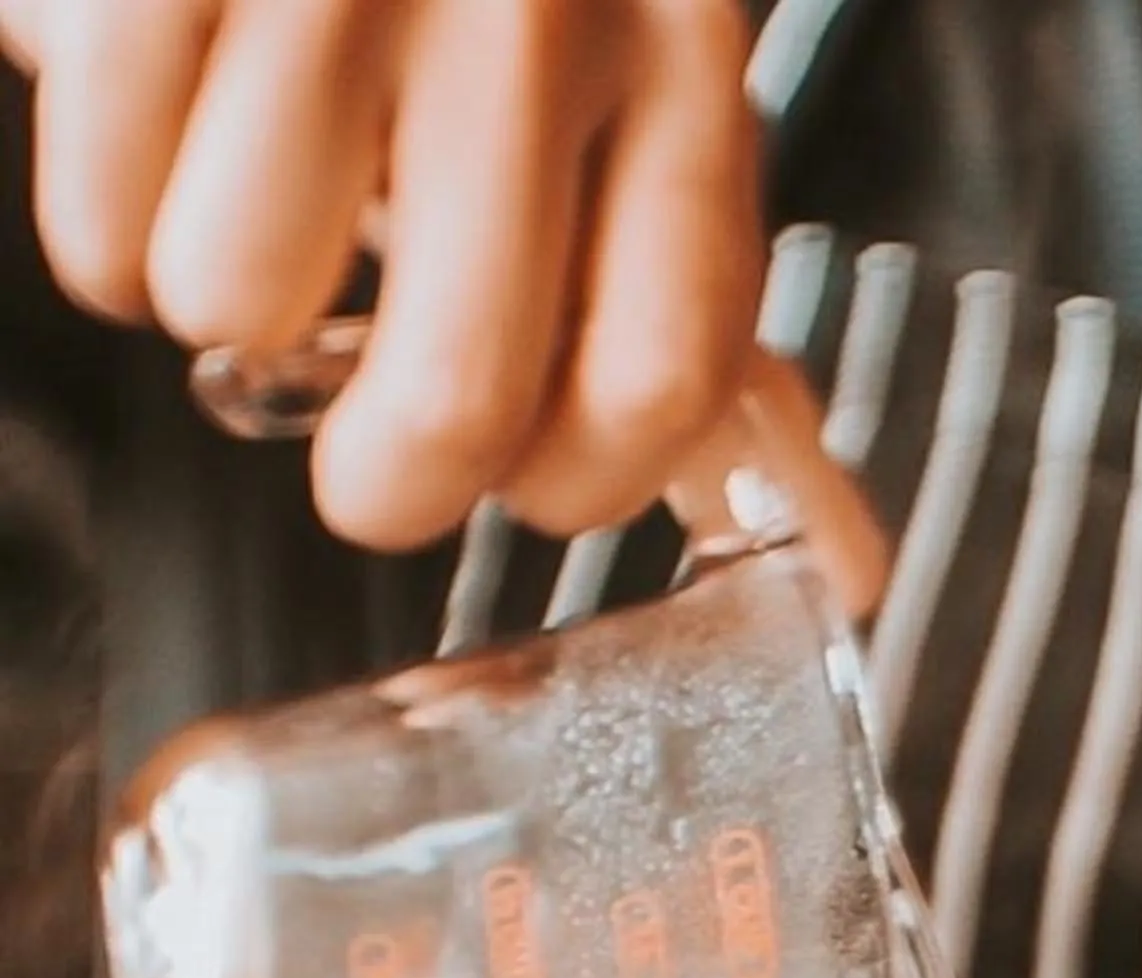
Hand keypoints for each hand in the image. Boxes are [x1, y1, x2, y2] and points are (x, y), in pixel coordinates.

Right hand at [0, 0, 864, 566]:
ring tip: (251, 220)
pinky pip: (106, 216)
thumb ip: (690, 320)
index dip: (578, 483)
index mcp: (678, 66)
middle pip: (457, 390)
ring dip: (221, 309)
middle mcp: (531, 7)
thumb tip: (838, 560)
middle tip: (369, 469)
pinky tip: (163, 155)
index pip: (662, 379)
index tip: (528, 483)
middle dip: (389, 485)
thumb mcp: (636, 108)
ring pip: (240, 298)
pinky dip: (109, 234)